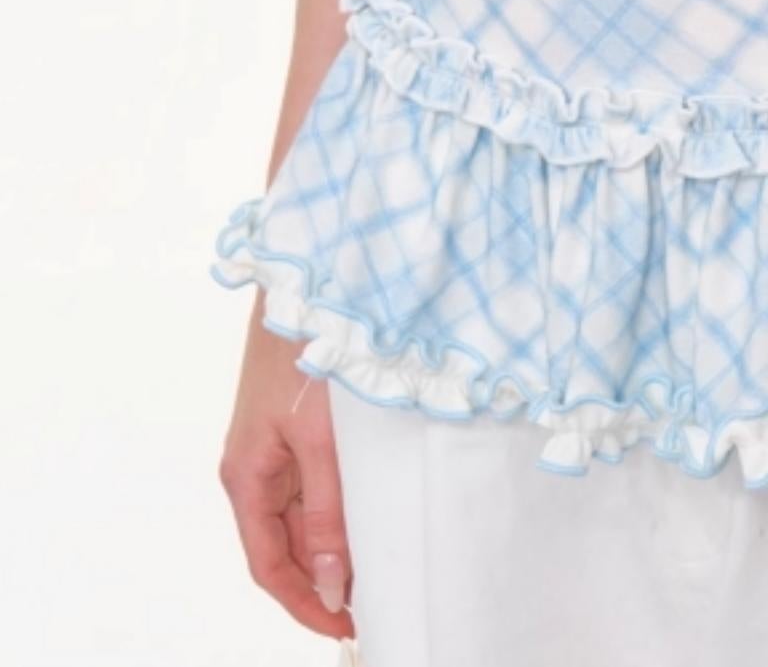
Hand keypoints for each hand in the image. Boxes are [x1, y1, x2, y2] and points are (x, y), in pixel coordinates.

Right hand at [218, 308, 354, 638]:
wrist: (308, 282)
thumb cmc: (305, 351)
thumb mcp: (321, 440)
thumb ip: (328, 512)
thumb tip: (332, 582)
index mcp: (246, 476)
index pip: (270, 565)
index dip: (305, 603)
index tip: (345, 627)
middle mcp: (255, 469)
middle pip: (288, 545)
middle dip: (326, 579)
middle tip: (375, 602)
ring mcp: (274, 448)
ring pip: (303, 517)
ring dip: (336, 544)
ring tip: (379, 567)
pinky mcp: (296, 428)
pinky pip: (315, 484)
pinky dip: (340, 508)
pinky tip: (371, 516)